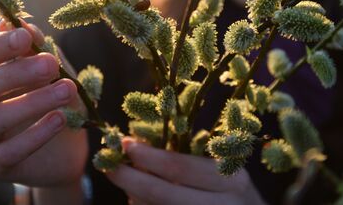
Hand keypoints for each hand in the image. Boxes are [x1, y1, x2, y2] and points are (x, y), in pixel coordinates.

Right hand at [0, 20, 87, 194]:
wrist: (63, 148)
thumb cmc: (50, 98)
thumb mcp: (48, 70)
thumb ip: (34, 49)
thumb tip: (22, 23)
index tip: (26, 36)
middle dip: (14, 73)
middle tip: (51, 65)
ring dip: (31, 102)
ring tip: (67, 91)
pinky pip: (7, 153)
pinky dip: (35, 135)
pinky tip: (60, 120)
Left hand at [106, 138, 266, 204]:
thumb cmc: (233, 193)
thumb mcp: (223, 172)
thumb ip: (189, 160)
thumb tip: (139, 145)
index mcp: (231, 178)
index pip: (179, 166)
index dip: (147, 156)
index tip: (125, 144)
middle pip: (162, 194)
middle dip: (129, 178)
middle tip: (109, 166)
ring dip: (134, 197)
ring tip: (126, 183)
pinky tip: (139, 201)